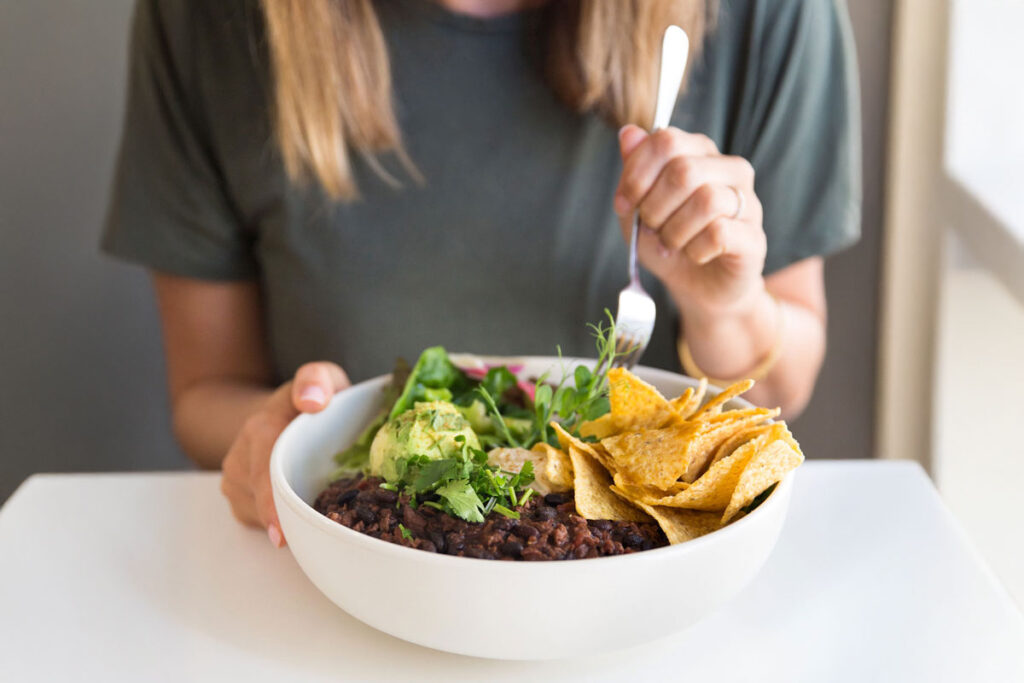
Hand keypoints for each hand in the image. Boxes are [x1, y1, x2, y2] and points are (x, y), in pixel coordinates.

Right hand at [220, 362, 349, 546]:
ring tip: (322, 520)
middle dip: (291, 522)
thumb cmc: (309, 399)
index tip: (282, 533)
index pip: (263, 473)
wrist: (276, 413)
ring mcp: (235, 484)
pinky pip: (260, 523)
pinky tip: (305, 519)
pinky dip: (284, 525)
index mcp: (260, 430)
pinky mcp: (240, 502)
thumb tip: (311, 401)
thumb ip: (317, 379)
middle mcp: (239, 460)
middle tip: (319, 539)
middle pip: (263, 503)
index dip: (271, 504)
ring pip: (262, 517)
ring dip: (291, 523)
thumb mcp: (321, 378)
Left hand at [614, 124, 767, 317]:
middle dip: (654, 206)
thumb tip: (629, 133)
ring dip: (675, 230)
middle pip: (684, 170)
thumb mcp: (638, 208)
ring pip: (706, 200)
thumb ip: (633, 171)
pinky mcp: (754, 237)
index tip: (624, 204)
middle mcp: (730, 169)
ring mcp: (747, 202)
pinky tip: (694, 254)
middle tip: (651, 229)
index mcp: (700, 153)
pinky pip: (720, 233)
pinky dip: (695, 249)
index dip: (636, 174)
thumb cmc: (669, 242)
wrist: (697, 287)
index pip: (666, 140)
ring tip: (671, 244)